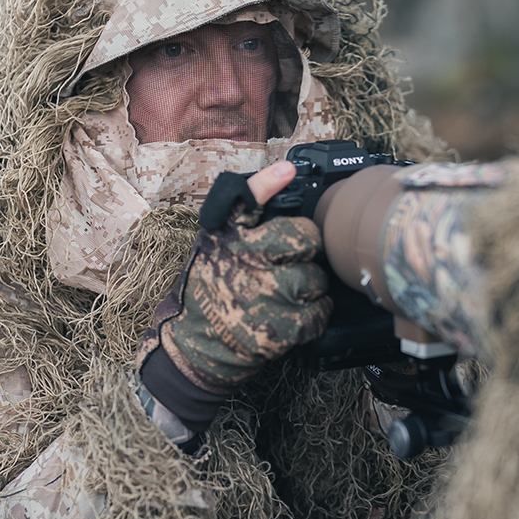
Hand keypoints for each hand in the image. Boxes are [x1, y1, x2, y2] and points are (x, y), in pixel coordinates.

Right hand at [136, 162, 330, 444]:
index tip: (288, 170)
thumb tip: (281, 179)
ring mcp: (269, 294)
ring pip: (317, 277)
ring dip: (311, 285)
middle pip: (305, 237)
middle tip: (293, 261)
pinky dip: (315, 313)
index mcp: (230, 238)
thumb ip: (240, 219)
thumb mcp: (213, 246)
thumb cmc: (209, 291)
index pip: (248, 199)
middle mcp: (249, 261)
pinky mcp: (284, 326)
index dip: (268, 183)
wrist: (198, 348)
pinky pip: (321, 310)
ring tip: (288, 293)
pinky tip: (294, 314)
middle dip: (306, 248)